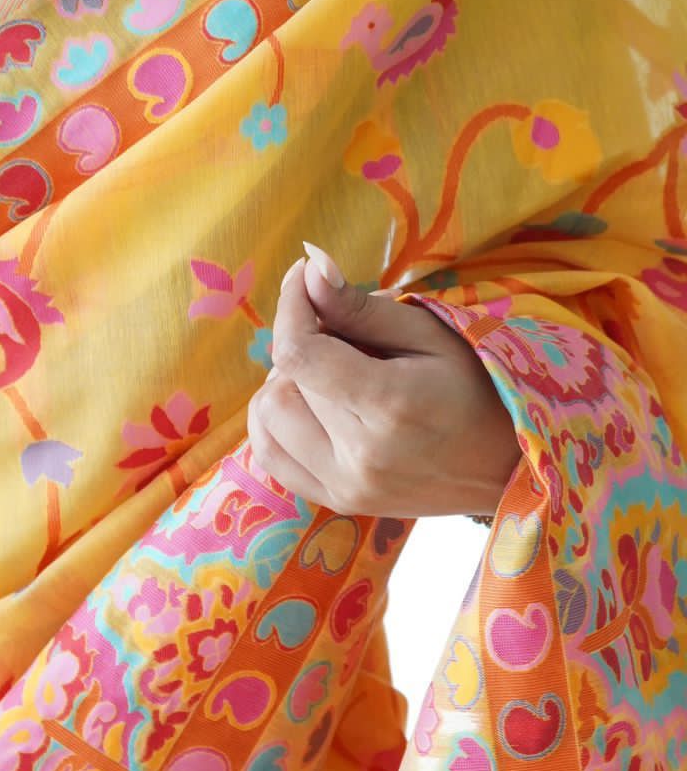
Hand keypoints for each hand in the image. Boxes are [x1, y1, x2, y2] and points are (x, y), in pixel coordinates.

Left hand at [246, 242, 519, 517]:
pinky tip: (310, 405)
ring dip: (285, 383)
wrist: (504, 467)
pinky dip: (276, 420)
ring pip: (267, 416)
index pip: (299, 354)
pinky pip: (268, 453)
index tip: (304, 282)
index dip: (291, 308)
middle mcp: (360, 457)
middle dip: (303, 344)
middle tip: (343, 338)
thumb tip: (308, 267)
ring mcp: (344, 487)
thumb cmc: (476, 389)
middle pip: (284, 380)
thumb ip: (360, 307)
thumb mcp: (431, 335)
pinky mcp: (334, 502)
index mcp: (390, 406)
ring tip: (329, 376)